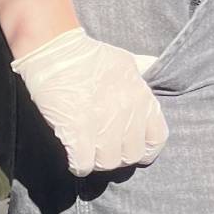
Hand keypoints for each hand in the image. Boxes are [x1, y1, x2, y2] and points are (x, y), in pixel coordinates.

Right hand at [12, 27, 167, 175]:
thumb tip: (153, 67)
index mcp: (142, 99)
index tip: (130, 146)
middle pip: (131, 156)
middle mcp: (127, 114)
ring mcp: (102, 124)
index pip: (157, 139)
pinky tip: (73, 154)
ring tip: (88, 151)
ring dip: (97, 161)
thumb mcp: (127, 62)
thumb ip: (141, 75)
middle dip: (118, 156)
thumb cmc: (90, 56)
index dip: (144, 148)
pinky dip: (78, 164)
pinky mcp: (76, 130)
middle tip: (104, 148)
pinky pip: (84, 164)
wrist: (56, 50)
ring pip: (108, 163)